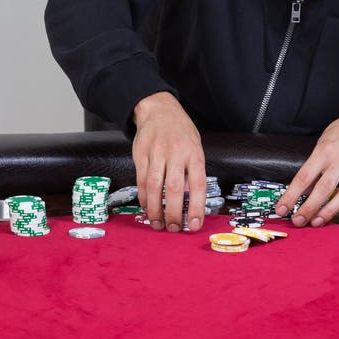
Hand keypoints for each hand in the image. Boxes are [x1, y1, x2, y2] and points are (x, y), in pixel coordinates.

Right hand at [132, 92, 205, 232]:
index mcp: (194, 152)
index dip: (197, 207)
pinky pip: (141, 181)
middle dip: (174, 212)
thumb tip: (191, 202)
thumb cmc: (181, 131)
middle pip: (174, 188)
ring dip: (155, 209)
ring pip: (154, 187)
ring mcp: (156, 153)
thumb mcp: (195, 146)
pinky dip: (144, 198)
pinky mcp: (141, 154)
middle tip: (173, 229)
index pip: (198, 184)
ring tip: (158, 224)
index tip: (195, 225)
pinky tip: (147, 208)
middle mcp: (176, 152)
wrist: (158, 109)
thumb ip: (193, 171)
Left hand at [275, 115, 338, 227]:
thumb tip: (303, 191)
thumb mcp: (322, 144)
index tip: (282, 208)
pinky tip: (331, 212)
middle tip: (297, 221)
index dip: (291, 195)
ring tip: (315, 222)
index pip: (304, 177)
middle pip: (322, 189)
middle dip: (308, 208)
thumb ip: (314, 167)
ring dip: (326, 212)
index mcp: (325, 150)